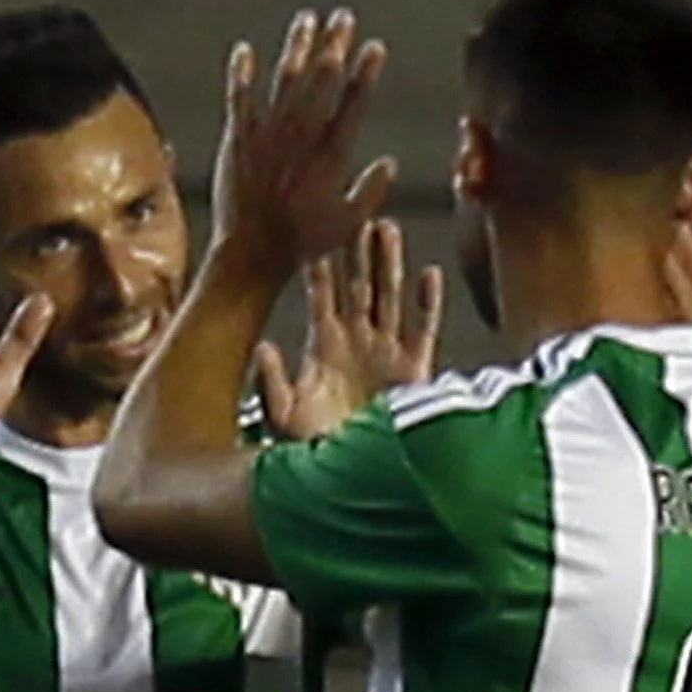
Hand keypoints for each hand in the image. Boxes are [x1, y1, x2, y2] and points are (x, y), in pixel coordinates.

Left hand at [213, 7, 392, 280]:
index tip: (374, 46)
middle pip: (322, 81)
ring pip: (285, 81)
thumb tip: (389, 162)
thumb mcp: (350, 223)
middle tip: (343, 16)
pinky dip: (242, 74)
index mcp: (333, 156)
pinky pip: (239, 100)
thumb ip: (372, 191)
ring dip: (297, 48)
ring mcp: (268, 136)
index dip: (366, 72)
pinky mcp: (238, 141)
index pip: (354, 103)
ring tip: (307, 20)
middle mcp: (302, 138)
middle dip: (334, 45)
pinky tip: (244, 51)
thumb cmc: (303, 242)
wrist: (252, 252)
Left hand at [257, 218, 444, 438]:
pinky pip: (424, 327)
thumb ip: (272, 381)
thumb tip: (262, 348)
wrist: (356, 476)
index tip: (316, 234)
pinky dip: (428, 303)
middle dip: (358, 252)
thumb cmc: (314, 447)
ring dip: (390, 264)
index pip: (322, 296)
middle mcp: (356, 342)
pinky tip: (430, 275)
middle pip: (358, 285)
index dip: (321, 266)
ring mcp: (386, 352)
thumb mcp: (283, 414)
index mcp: (323, 347)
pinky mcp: (415, 368)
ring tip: (389, 229)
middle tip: (359, 215)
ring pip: (390, 296)